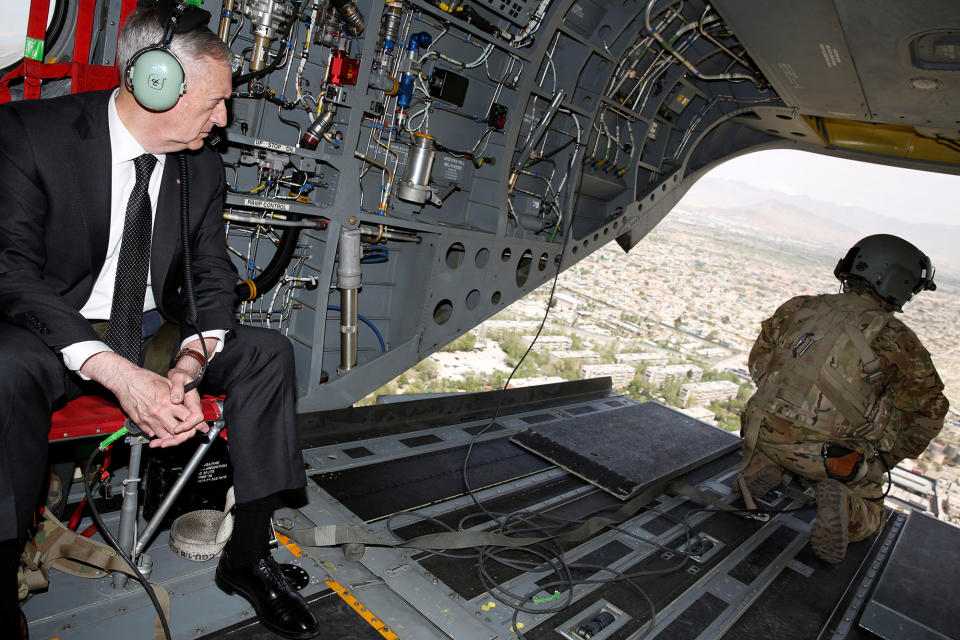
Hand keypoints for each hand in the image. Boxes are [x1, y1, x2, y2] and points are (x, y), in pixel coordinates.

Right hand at [80, 351, 205, 446]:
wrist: (125, 379)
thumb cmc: (145, 379)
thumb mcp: (167, 383)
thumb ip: (178, 395)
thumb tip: (188, 405)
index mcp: (168, 402)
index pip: (187, 418)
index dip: (194, 423)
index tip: (197, 426)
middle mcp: (159, 412)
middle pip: (177, 430)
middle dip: (183, 433)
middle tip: (186, 432)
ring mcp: (149, 418)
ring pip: (164, 435)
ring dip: (171, 436)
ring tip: (174, 434)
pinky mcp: (139, 421)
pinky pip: (152, 433)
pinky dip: (158, 434)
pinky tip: (161, 432)